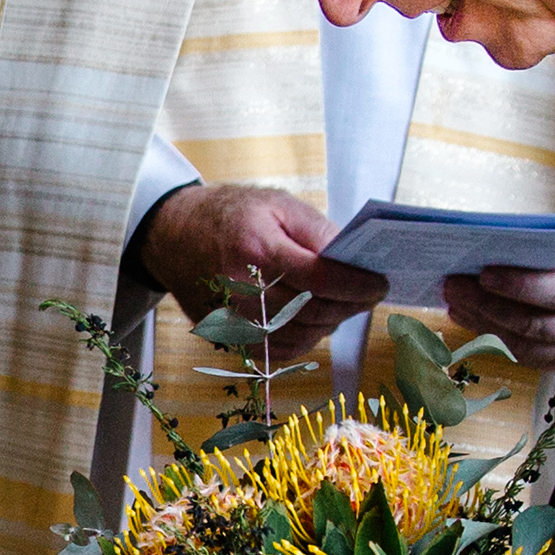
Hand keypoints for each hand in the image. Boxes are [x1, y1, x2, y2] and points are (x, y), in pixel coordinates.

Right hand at [137, 183, 384, 363]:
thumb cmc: (230, 215)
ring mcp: (234, 319)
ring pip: (302, 334)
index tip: (380, 283)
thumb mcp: (276, 204)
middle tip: (372, 295)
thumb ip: (317, 230)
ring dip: (333, 322)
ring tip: (349, 304)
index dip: (356, 285)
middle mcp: (242, 290)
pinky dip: (308, 337)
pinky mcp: (230, 337)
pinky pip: (282, 349)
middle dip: (351, 305)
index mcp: (256, 248)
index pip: (319, 277)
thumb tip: (354, 259)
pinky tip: (318, 319)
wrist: (174, 236)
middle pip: (313, 310)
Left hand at [442, 226, 554, 365]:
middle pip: (533, 326)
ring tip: (454, 300)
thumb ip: (540, 242)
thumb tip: (486, 247)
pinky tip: (467, 317)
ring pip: (522, 348)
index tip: (483, 274)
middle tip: (454, 285)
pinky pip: (521, 356)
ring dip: (482, 325)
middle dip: (488, 306)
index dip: (518, 287)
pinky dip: (489, 338)